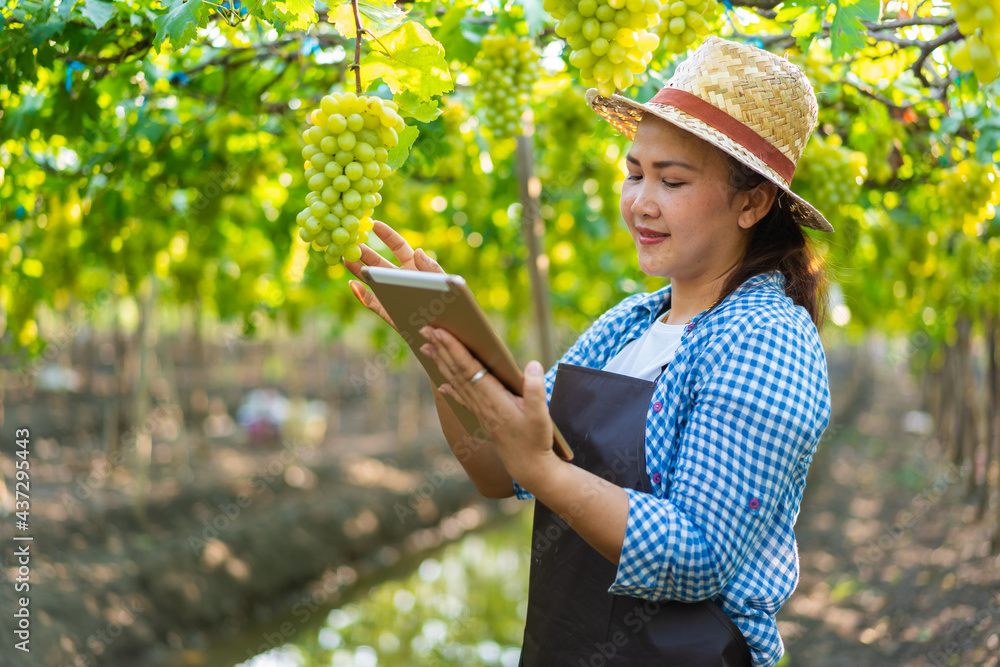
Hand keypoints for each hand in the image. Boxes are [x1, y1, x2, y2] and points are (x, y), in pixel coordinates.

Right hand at [344, 220, 444, 332]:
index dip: (386, 235)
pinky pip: (372, 303)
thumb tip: (418, 251)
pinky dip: (362, 295)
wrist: (448, 334)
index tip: (372, 223)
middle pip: (378, 261)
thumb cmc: (451, 306)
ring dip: (357, 269)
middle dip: (364, 251)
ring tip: (344, 258)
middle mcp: (401, 278)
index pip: (398, 246)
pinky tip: (353, 285)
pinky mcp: (389, 313)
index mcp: (415, 267)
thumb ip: (432, 269)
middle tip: (350, 240)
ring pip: (371, 280)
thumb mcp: (445, 284)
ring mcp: (392, 294)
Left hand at [418, 326, 559, 485]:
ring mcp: (480, 411)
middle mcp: (481, 403)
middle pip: (456, 371)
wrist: (530, 468)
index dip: (454, 348)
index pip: (468, 368)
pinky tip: (441, 384)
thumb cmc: (536, 440)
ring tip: (427, 347)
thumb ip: (535, 390)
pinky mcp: (483, 418)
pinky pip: (462, 398)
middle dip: (441, 349)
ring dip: (441, 363)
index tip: (440, 331)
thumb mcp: (542, 416)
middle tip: (425, 328)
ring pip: (455, 381)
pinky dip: (450, 388)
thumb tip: (532, 364)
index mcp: (493, 398)